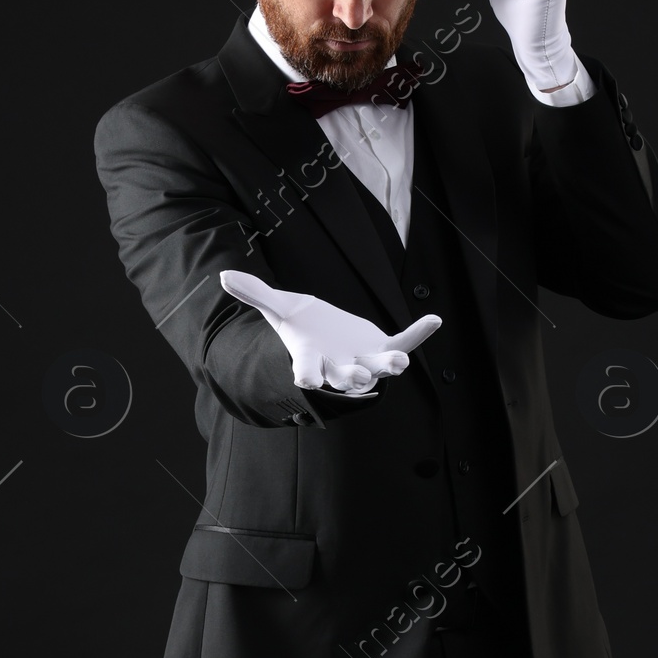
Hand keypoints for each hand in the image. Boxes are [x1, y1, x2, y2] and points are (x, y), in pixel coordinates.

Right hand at [219, 270, 441, 396]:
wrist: (325, 336)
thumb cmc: (300, 326)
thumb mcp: (278, 308)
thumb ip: (255, 293)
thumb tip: (223, 276)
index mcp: (311, 359)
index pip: (306, 371)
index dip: (306, 376)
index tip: (305, 379)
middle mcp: (340, 366)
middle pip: (345, 378)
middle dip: (352, 380)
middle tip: (359, 381)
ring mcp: (365, 360)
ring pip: (378, 368)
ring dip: (389, 366)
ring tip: (399, 363)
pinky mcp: (384, 347)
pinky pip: (404, 343)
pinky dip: (419, 332)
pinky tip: (434, 319)